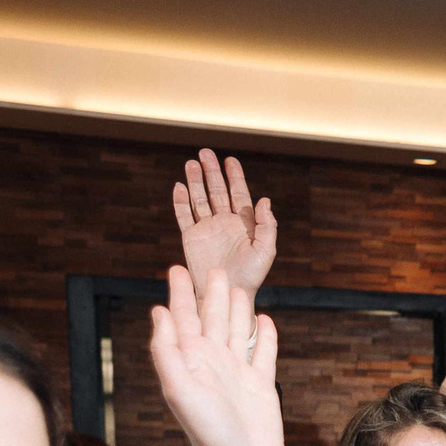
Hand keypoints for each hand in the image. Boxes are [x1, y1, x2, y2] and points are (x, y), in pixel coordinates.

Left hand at [150, 267, 281, 445]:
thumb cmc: (207, 432)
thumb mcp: (178, 388)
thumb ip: (167, 350)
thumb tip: (159, 312)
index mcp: (191, 359)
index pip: (183, 318)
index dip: (180, 293)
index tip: (177, 269)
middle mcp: (213, 362)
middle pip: (212, 318)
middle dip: (211, 293)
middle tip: (213, 268)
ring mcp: (237, 373)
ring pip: (237, 331)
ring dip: (237, 309)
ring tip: (237, 288)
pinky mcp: (261, 385)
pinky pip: (263, 353)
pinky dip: (265, 336)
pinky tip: (266, 322)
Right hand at [173, 149, 277, 298]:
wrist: (228, 292)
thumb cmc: (251, 276)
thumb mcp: (265, 251)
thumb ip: (266, 225)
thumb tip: (264, 200)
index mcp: (244, 223)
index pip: (238, 194)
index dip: (234, 176)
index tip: (230, 160)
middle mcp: (224, 222)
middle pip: (217, 191)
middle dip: (211, 172)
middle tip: (205, 153)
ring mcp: (207, 228)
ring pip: (199, 199)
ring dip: (195, 181)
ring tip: (191, 163)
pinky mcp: (191, 237)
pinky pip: (184, 215)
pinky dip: (180, 201)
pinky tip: (179, 187)